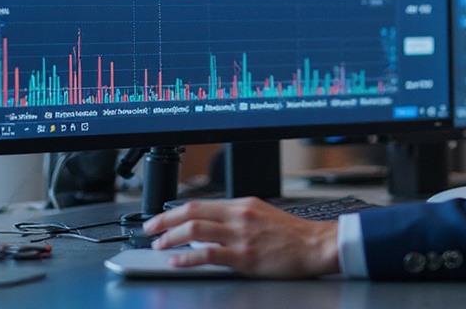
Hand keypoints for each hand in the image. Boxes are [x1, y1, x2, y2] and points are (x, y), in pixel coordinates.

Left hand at [143, 197, 340, 277]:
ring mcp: (240, 235)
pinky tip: (176, 261)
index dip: (174, 211)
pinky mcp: (244, 256)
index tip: (161, 219)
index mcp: (241, 205)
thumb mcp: (262, 215)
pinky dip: (188, 257)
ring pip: (195, 229)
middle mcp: (238, 216)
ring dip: (171, 237)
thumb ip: (236, 218)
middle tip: (150, 229)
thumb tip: (210, 227)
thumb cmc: (293, 235)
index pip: (199, 204)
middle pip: (191, 212)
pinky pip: (209, 254)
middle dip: (164, 220)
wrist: (316, 245)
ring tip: (159, 245)